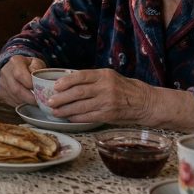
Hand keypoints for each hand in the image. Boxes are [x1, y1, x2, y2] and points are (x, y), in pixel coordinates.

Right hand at [0, 55, 47, 106]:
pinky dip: (22, 104)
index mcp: (15, 61)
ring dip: (27, 102)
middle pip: (16, 89)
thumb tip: (37, 79)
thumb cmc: (29, 66)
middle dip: (30, 98)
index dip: (30, 84)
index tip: (40, 89)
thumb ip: (38, 68)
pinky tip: (29, 101)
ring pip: (15, 97)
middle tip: (40, 101)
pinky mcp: (2, 93)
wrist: (16, 68)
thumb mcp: (36, 62)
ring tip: (36, 101)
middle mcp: (5, 72)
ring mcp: (2, 84)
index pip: (20, 74)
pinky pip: (12, 102)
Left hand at [40, 68, 154, 124]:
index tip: (55, 86)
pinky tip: (68, 118)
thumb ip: (92, 79)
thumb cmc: (124, 88)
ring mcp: (107, 102)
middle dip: (61, 98)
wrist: (144, 102)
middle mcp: (105, 88)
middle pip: (78, 92)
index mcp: (104, 75)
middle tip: (49, 101)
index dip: (66, 81)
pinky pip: (88, 117)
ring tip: (55, 111)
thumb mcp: (110, 77)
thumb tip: (68, 81)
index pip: (81, 76)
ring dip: (65, 110)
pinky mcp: (108, 115)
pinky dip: (76, 118)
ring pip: (81, 107)